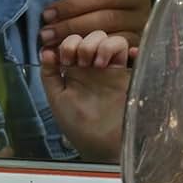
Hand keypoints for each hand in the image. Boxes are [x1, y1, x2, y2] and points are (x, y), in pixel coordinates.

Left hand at [39, 0, 149, 51]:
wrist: (110, 44)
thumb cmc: (100, 15)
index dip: (73, 4)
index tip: (48, 13)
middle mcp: (143, 17)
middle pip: (105, 18)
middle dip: (71, 25)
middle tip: (46, 33)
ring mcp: (140, 38)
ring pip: (107, 39)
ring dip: (76, 42)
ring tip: (51, 46)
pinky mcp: (134, 58)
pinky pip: (110, 58)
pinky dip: (86, 57)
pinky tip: (67, 60)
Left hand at [40, 31, 130, 162]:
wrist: (101, 147)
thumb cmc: (78, 126)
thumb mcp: (57, 98)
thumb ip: (49, 74)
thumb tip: (46, 50)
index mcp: (76, 69)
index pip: (74, 41)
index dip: (69, 43)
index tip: (65, 59)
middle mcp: (95, 66)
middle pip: (94, 35)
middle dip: (85, 42)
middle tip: (81, 62)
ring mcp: (114, 70)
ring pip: (114, 40)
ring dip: (104, 45)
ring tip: (98, 64)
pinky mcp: (131, 78)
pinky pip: (136, 55)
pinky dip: (132, 49)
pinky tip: (125, 57)